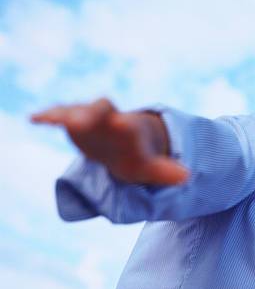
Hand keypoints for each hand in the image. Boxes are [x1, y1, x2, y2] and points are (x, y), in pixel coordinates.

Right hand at [30, 98, 189, 184]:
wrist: (124, 144)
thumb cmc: (138, 156)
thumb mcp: (151, 168)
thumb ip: (167, 171)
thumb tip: (188, 177)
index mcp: (129, 129)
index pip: (127, 125)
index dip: (123, 125)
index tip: (121, 124)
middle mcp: (108, 119)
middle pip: (100, 111)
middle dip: (91, 113)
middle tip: (78, 120)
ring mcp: (89, 119)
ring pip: (76, 112)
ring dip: (65, 115)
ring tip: (48, 119)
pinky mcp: (73, 123)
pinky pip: (59, 116)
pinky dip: (48, 116)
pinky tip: (33, 119)